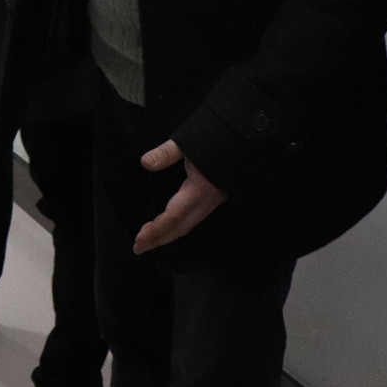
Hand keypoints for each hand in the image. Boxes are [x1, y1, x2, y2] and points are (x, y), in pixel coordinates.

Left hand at [133, 140, 225, 254]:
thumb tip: (145, 162)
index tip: (139, 239)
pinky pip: (194, 219)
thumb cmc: (218, 139)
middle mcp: (207, 201)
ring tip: (149, 241)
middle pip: (181, 227)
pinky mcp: (214, 198)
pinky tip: (170, 226)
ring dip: (168, 235)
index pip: (174, 215)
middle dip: (160, 239)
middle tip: (139, 248)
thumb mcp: (189, 142)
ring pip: (189, 225)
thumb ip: (166, 153)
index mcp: (199, 190)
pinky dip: (178, 226)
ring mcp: (212, 201)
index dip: (157, 230)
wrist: (247, 140)